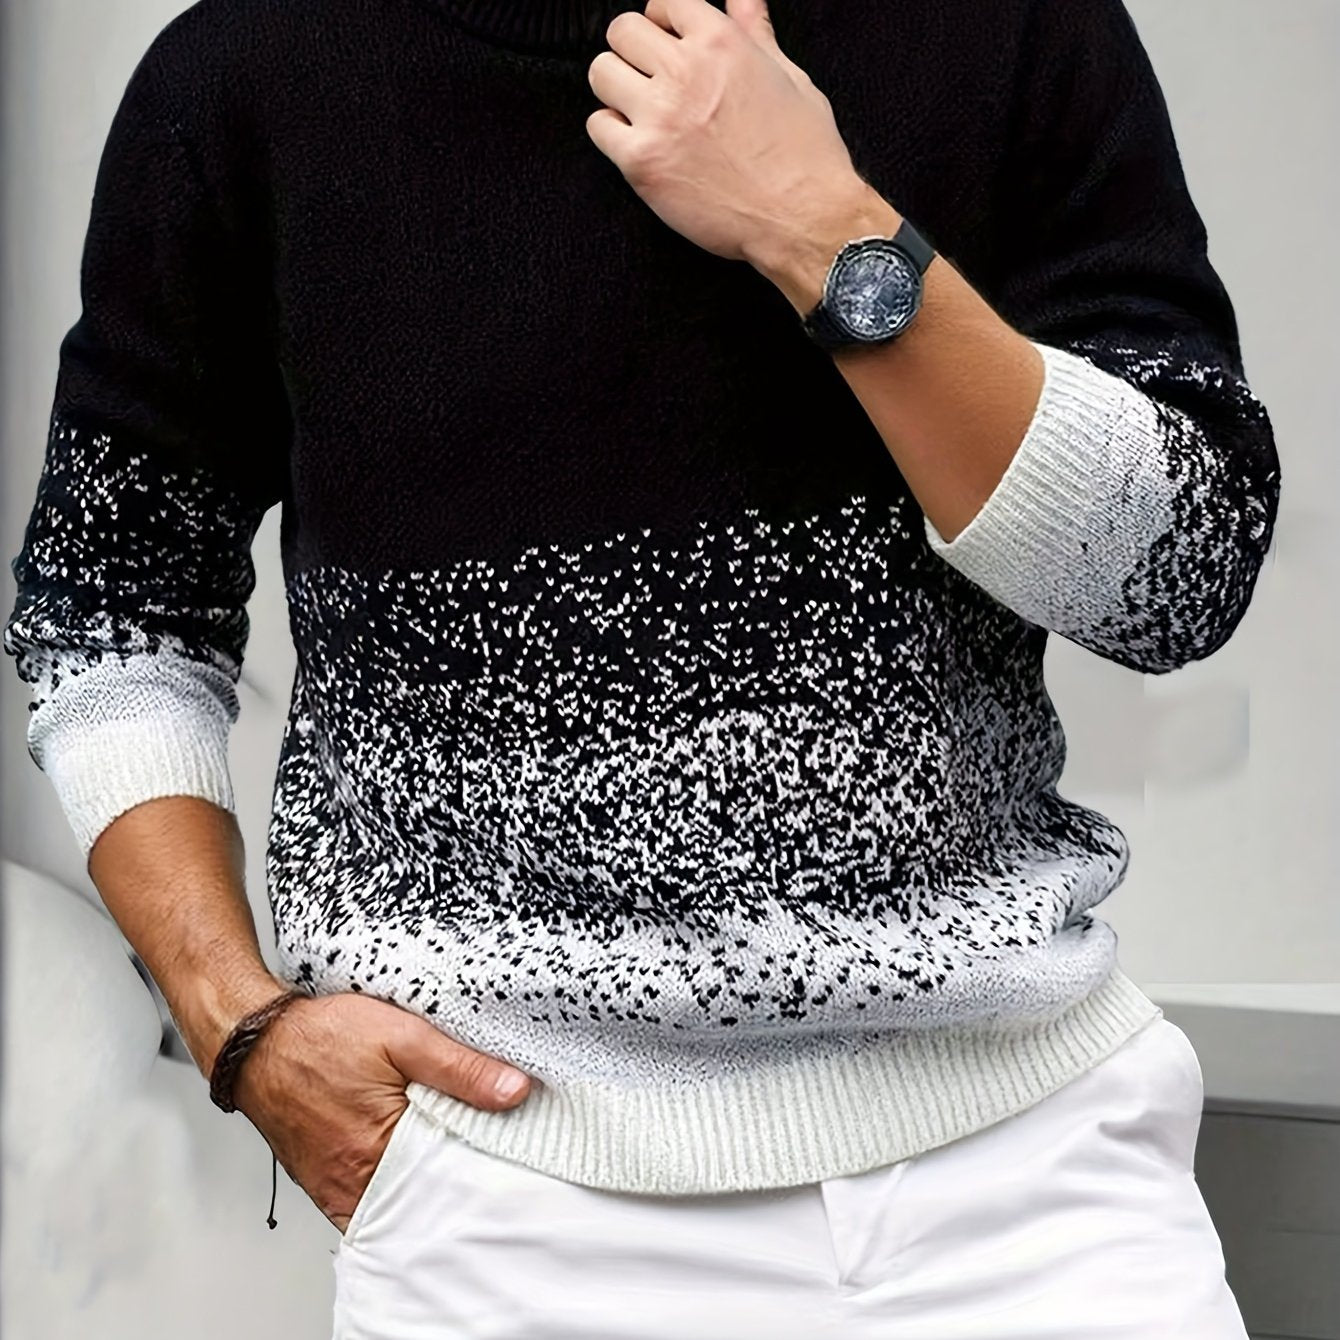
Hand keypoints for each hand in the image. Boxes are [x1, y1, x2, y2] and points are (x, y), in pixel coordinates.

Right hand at [229, 991, 532, 1233]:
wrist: (258, 1042)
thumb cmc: (321, 1036)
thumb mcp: (402, 1036)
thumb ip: (460, 1067)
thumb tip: (515, 1091)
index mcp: (378, 1151)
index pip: (454, 1179)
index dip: (488, 1162)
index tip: (514, 1146)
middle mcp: (355, 1182)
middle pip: (430, 1197)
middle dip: (462, 1177)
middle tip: (491, 1145)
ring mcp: (338, 1189)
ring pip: (403, 1200)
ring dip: (431, 1180)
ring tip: (456, 1148)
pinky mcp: (327, 1185)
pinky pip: (374, 1200)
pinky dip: (400, 1185)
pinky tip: (417, 1158)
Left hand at [585, 0, 870, 269]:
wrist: (801, 217)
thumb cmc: (803, 155)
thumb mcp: (789, 76)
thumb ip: (755, 31)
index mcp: (721, 41)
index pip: (664, 1)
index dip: (661, 21)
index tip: (665, 41)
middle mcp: (685, 71)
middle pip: (623, 31)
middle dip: (633, 51)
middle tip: (648, 79)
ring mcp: (659, 116)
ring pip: (601, 73)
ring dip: (616, 89)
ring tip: (641, 112)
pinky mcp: (642, 161)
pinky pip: (598, 127)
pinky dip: (612, 134)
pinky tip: (639, 144)